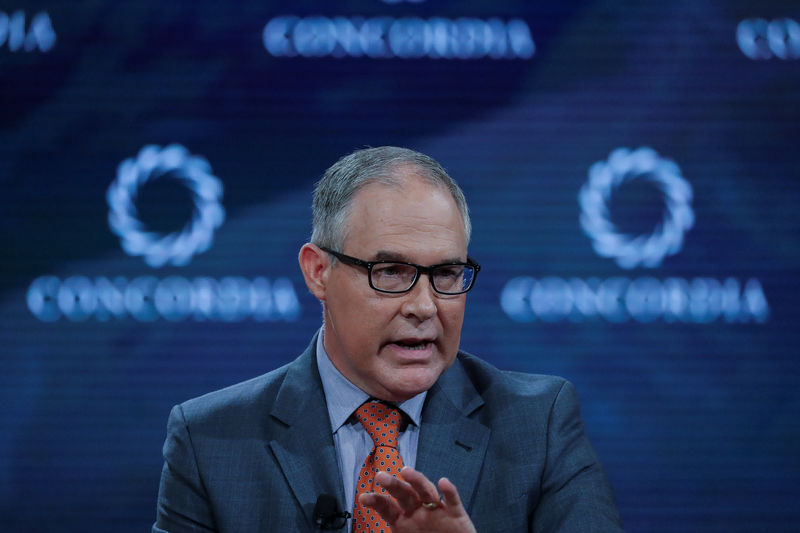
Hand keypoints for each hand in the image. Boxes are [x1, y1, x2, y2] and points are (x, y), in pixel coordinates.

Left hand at [358, 466, 476, 532]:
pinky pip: (452, 500)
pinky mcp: (455, 514)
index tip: (363, 498)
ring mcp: (437, 511)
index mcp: (404, 521)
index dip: (376, 502)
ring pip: (425, 491)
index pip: (387, 508)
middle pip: (404, 494)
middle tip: (381, 476)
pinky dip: (449, 491)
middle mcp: (418, 512)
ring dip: (417, 480)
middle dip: (393, 485)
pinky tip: (443, 483)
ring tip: (406, 472)